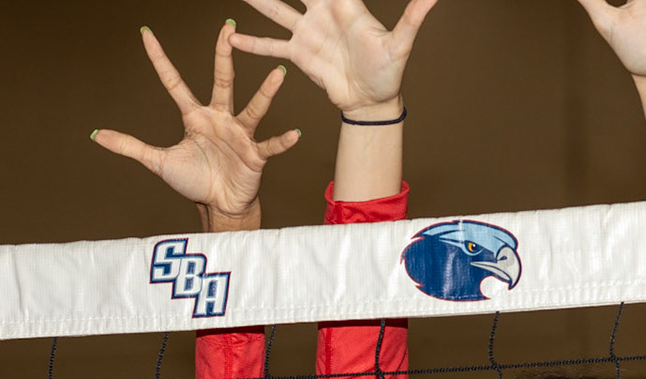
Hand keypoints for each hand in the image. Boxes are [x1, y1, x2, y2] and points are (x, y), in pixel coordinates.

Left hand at [96, 27, 299, 233]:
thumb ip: (130, 146)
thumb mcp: (158, 162)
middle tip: (228, 28)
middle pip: (222, 81)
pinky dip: (282, 141)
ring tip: (278, 75)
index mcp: (195, 117)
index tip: (146, 34)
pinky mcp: (255, 155)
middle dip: (224, 55)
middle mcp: (220, 118)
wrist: (220, 206)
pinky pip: (270, 145)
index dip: (159, 59)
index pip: (174, 82)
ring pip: (253, 108)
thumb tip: (97, 136)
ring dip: (266, 93)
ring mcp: (240, 134)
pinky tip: (294, 134)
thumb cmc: (194, 181)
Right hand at [230, 0, 437, 117]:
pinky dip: (252, 44)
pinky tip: (232, 38)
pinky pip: (272, 46)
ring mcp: (308, 32)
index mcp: (343, 4)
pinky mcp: (299, 55)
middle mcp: (322, 13)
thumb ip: (414, 16)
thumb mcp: (401, 43)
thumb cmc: (390, 72)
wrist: (373, 102)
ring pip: (276, 9)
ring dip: (258, 1)